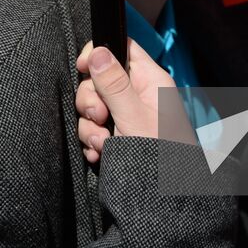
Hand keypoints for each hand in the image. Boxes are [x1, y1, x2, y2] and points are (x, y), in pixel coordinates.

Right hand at [75, 39, 179, 163]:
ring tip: (103, 144)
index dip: (98, 51)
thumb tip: (96, 51)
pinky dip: (92, 141)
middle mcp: (137, 94)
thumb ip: (114, 84)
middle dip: (91, 100)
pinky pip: (93, 129)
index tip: (82, 66)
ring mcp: (126, 115)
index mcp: (149, 80)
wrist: (164, 199)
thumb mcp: (134, 117)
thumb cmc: (161, 157)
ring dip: (91, 126)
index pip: (121, 47)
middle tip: (101, 118)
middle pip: (98, 78)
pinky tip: (100, 153)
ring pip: (92, 106)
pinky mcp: (116, 135)